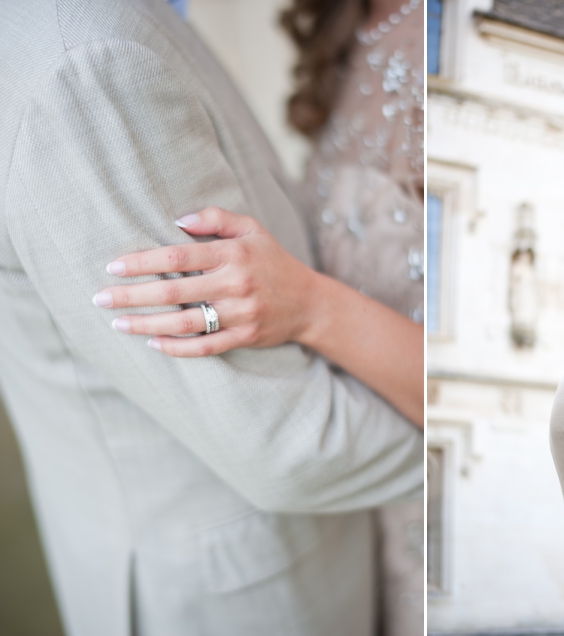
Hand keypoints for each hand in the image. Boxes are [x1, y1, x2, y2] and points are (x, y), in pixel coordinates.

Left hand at [93, 207, 319, 356]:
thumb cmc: (274, 262)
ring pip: (184, 322)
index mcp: (233, 253)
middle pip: (173, 291)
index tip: (113, 267)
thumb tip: (178, 220)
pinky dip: (176, 348)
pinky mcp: (245, 337)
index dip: (142, 262)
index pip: (178, 256)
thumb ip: (217, 219)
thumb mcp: (253, 230)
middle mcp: (236, 283)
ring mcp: (240, 313)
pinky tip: (152, 343)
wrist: (310, 302)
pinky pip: (204, 347)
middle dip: (131, 296)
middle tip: (101, 298)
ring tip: (118, 323)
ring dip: (145, 324)